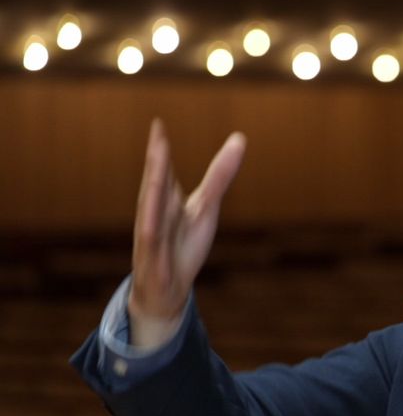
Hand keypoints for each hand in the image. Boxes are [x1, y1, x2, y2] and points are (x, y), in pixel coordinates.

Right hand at [127, 119, 245, 348]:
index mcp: (164, 200)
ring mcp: (152, 238)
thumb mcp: (206, 208)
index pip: (161, 171)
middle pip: (155, 186)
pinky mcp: (154, 263)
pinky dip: (152, 237)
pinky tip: (150, 228)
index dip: (160, 150)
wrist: (167, 290)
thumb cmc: (183, 245)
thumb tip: (239, 139)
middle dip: (156, 163)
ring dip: (152, 192)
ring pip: (150, 214)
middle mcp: (154, 214)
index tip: (158, 124)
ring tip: (153, 173)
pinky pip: (153, 250)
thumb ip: (219, 176)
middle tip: (157, 137)